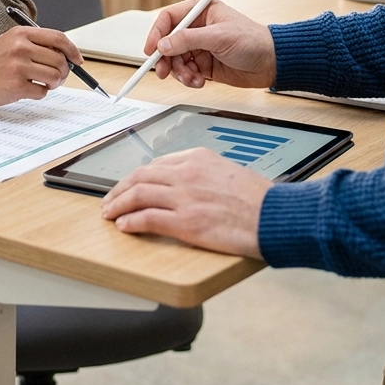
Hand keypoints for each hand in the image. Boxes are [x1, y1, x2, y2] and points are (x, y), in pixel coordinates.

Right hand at [0, 26, 79, 107]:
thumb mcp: (9, 43)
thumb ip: (34, 45)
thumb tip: (65, 55)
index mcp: (20, 34)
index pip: (58, 38)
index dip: (72, 50)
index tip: (78, 60)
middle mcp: (21, 48)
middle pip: (60, 60)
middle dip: (63, 72)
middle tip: (57, 77)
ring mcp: (19, 67)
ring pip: (55, 77)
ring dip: (53, 84)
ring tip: (41, 84)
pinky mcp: (16, 86)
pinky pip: (42, 92)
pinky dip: (39, 93)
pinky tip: (26, 90)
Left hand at [100, 148, 270, 256]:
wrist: (274, 215)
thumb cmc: (260, 199)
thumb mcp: (229, 171)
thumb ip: (204, 174)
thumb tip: (188, 185)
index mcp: (197, 159)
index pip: (157, 164)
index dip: (137, 177)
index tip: (130, 185)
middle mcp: (186, 174)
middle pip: (140, 176)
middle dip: (120, 188)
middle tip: (110, 199)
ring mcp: (184, 197)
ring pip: (138, 194)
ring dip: (118, 204)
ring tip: (110, 213)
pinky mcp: (185, 222)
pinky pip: (147, 218)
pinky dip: (131, 222)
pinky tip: (124, 226)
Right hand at [144, 0, 276, 90]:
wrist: (272, 63)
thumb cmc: (252, 41)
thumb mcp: (218, 37)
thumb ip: (188, 40)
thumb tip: (163, 45)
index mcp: (200, 11)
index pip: (169, 18)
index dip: (157, 33)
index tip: (151, 50)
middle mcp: (197, 28)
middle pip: (168, 42)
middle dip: (165, 58)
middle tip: (163, 72)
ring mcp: (199, 47)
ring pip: (176, 60)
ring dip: (180, 72)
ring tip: (192, 79)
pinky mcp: (204, 64)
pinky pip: (186, 72)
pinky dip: (189, 79)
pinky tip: (200, 82)